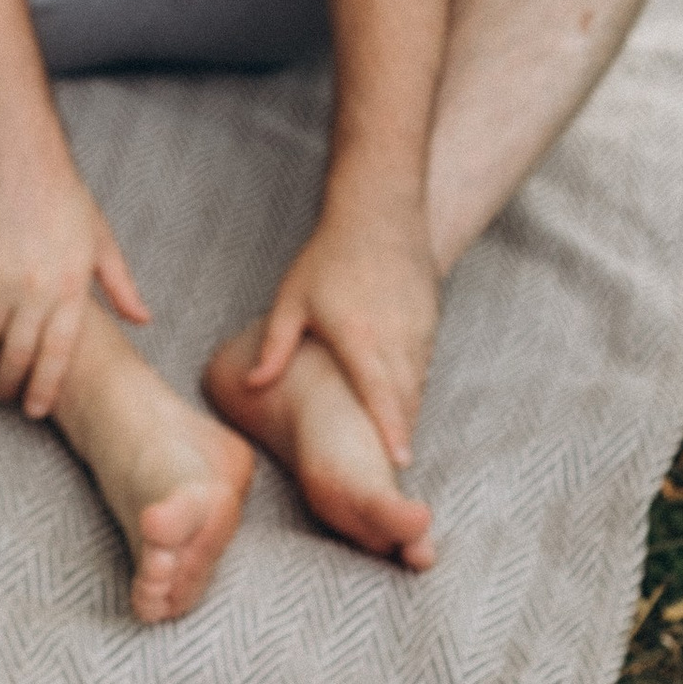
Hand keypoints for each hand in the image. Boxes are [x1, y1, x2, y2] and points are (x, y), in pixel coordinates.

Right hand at [0, 140, 150, 416]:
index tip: (34, 407)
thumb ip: (120, 285)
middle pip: (20, 355)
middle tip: (7, 397)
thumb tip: (143, 319)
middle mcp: (35, 290)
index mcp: (71, 286)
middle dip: (12, 384)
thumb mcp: (100, 239)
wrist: (14, 155)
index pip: (58, 354)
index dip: (45, 387)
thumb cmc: (61, 194)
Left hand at [245, 210, 439, 470]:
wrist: (380, 212)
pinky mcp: (430, 322)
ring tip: (393, 446)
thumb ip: (275, 347)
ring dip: (406, 413)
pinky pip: (422, 366)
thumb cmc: (329, 257)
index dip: (391, 431)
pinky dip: (411, 387)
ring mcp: (418, 330)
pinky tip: (399, 403)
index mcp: (360, 337)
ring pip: (416, 385)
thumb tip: (252, 386)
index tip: (399, 462)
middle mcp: (396, 338)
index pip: (379, 394)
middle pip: (404, 399)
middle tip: (389, 471)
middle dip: (399, 435)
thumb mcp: (292, 300)